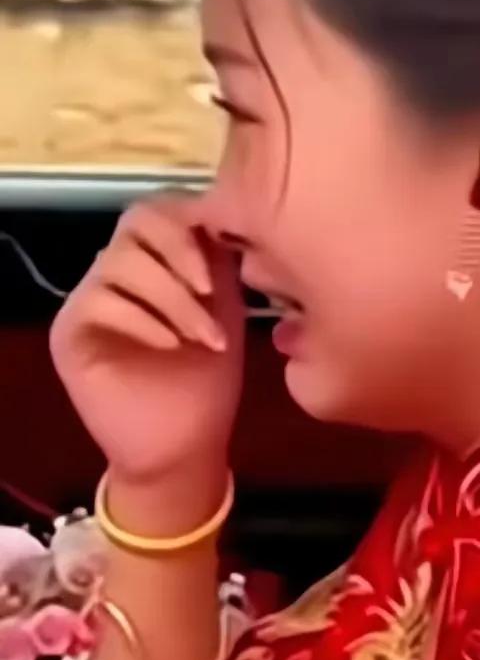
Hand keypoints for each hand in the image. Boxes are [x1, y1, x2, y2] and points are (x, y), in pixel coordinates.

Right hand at [50, 195, 244, 486]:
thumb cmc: (206, 385)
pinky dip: (142, 319)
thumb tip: (228, 213)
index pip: (162, 209)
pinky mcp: (71, 333)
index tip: (228, 261)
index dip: (194, 224)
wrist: (183, 450)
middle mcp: (118, 271)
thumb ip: (222, 262)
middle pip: (136, 220)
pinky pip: (98, 302)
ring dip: (171, 296)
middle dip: (179, 250)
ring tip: (202, 335)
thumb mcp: (225, 313)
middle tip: (210, 291)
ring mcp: (90, 300)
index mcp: (156, 261)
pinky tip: (171, 345)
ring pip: (119, 263)